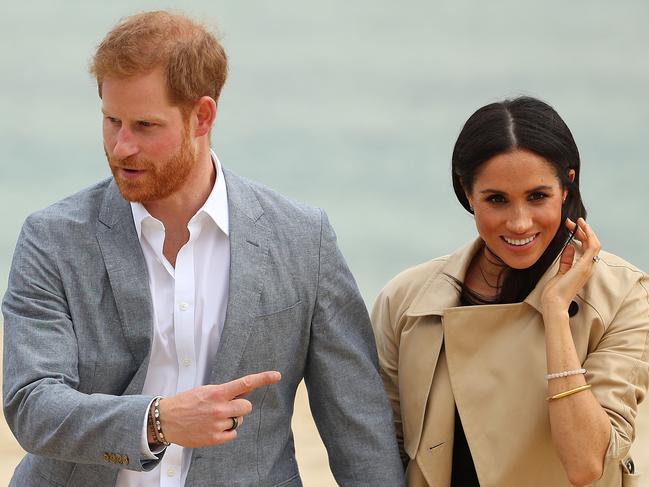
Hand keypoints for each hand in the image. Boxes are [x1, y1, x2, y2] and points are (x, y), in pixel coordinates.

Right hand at [154, 371, 280, 447]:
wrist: (166, 420)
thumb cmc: (187, 403)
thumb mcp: (206, 390)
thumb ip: (227, 390)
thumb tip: (248, 387)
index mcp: (217, 393)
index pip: (245, 383)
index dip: (263, 378)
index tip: (276, 375)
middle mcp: (219, 408)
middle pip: (247, 406)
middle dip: (240, 406)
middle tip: (226, 407)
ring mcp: (217, 424)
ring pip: (239, 420)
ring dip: (232, 419)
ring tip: (214, 417)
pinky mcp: (215, 438)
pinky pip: (233, 433)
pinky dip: (227, 431)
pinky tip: (213, 427)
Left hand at [541, 217, 600, 314]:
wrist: (554, 302)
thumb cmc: (555, 291)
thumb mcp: (561, 271)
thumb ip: (566, 260)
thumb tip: (570, 247)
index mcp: (583, 268)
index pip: (587, 248)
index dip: (581, 236)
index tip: (572, 227)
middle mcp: (588, 267)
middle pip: (592, 244)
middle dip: (584, 231)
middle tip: (574, 221)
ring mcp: (588, 267)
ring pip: (594, 244)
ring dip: (587, 231)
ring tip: (579, 222)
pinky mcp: (584, 266)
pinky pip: (592, 247)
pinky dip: (588, 236)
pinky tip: (581, 229)